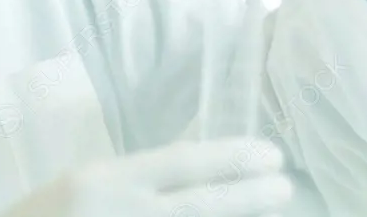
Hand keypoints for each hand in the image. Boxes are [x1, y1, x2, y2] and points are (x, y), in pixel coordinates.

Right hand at [0, 137, 292, 216]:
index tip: (268, 155)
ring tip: (269, 209)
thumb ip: (130, 182)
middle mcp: (119, 212)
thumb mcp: (80, 187)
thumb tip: (187, 170)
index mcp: (101, 182)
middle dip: (247, 195)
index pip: (180, 164)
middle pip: (199, 205)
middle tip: (285, 185)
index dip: (229, 159)